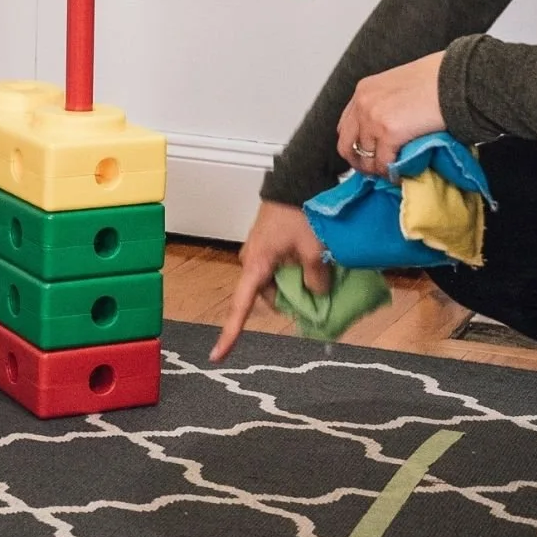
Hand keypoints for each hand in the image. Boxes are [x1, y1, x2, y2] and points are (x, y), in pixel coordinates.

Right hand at [210, 201, 329, 362]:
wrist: (294, 180)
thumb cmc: (299, 215)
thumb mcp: (314, 250)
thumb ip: (315, 278)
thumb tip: (317, 293)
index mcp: (255, 266)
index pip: (240, 307)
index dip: (230, 334)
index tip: (216, 356)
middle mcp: (250, 261)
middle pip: (266, 295)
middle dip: (290, 299)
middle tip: (318, 296)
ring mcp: (257, 251)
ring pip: (274, 281)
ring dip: (294, 283)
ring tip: (320, 272)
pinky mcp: (267, 243)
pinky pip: (278, 266)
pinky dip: (293, 270)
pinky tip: (312, 263)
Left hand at [336, 52, 445, 180]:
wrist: (455, 79)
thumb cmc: (438, 80)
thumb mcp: (400, 85)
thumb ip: (388, 104)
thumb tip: (390, 128)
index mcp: (364, 90)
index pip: (346, 125)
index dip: (355, 144)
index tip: (367, 154)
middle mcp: (363, 104)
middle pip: (346, 145)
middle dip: (360, 162)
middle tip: (376, 172)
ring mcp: (373, 119)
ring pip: (366, 158)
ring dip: (379, 170)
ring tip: (393, 173)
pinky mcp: (389, 133)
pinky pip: (385, 164)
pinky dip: (393, 173)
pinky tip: (403, 175)